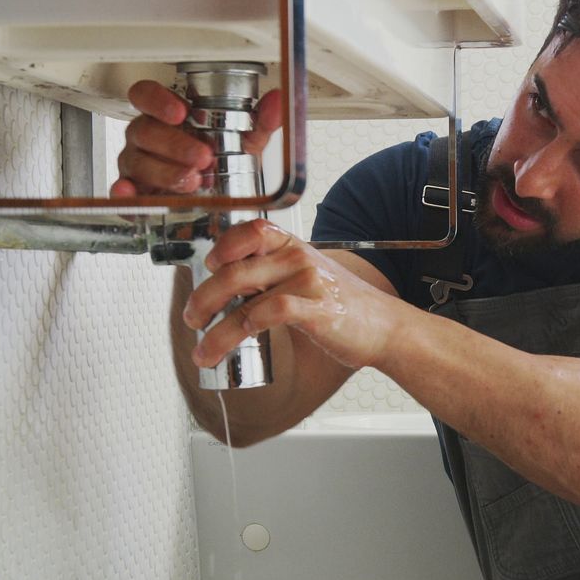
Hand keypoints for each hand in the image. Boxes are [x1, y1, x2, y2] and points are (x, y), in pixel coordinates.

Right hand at [110, 81, 286, 196]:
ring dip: (164, 171)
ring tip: (192, 180)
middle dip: (173, 144)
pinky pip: (122, 194)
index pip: (146, 96)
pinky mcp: (135, 195)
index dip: (157, 101)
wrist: (216, 201)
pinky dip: (125, 195)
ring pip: (136, 161)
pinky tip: (133, 195)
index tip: (180, 112)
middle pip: (144, 130)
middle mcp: (147, 138)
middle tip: (202, 157)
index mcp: (167, 118)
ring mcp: (137, 165)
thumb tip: (277, 101)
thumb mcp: (245, 141)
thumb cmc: (220, 162)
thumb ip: (260, 121)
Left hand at [183, 217, 403, 371]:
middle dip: (203, 297)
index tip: (208, 266)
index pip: (251, 230)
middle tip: (192, 318)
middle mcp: (299, 258)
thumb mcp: (310, 278)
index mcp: (296, 247)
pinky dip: (238, 331)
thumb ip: (276, 275)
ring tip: (202, 348)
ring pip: (243, 297)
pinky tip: (228, 347)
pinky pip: (266, 314)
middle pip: (234, 269)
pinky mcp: (315, 309)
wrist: (387, 327)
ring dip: (214, 327)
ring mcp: (308, 282)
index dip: (223, 246)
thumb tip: (231, 289)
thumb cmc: (345, 307)